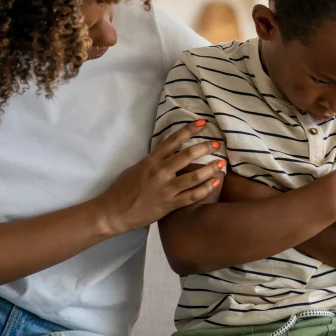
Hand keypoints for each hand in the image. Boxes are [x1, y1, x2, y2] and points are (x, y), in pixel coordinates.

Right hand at [95, 120, 223, 235]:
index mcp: (151, 161)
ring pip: (193, 176)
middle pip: (187, 156)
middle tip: (217, 144)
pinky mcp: (169, 205)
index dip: (188, 130)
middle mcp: (160, 173)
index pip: (172, 141)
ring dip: (210, 168)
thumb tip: (168, 153)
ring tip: (221, 164)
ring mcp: (165, 189)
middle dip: (204, 147)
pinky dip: (205, 189)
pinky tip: (214, 183)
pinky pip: (191, 196)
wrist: (114, 212)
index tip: (201, 123)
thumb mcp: (137, 168)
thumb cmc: (123, 189)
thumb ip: (153, 160)